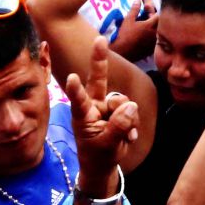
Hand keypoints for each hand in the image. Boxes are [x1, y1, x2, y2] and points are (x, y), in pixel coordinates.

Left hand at [66, 38, 139, 177]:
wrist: (103, 165)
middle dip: (100, 60)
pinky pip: (132, 109)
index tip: (71, 78)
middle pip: (98, 80)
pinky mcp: (119, 110)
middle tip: (100, 39)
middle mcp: (94, 105)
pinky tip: (128, 136)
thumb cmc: (97, 156)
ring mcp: (107, 106)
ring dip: (128, 118)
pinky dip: (133, 123)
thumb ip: (118, 127)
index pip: (79, 101)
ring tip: (124, 136)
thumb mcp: (107, 146)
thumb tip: (130, 105)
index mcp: (83, 116)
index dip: (76, 90)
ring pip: (123, 101)